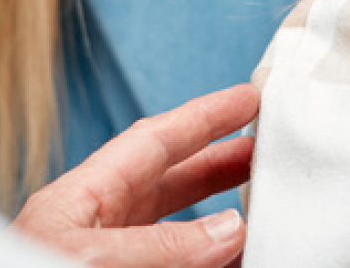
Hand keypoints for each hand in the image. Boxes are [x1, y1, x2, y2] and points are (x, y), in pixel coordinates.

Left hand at [11, 82, 258, 267]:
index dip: (202, 116)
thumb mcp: (91, 261)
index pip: (151, 143)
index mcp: (78, 202)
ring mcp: (109, 263)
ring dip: (223, 221)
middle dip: (220, 163)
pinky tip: (242, 260)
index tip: (249, 97)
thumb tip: (229, 230)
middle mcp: (97, 230)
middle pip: (170, 183)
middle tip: (270, 149)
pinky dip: (213, 263)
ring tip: (266, 208)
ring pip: (178, 232)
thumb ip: (160, 247)